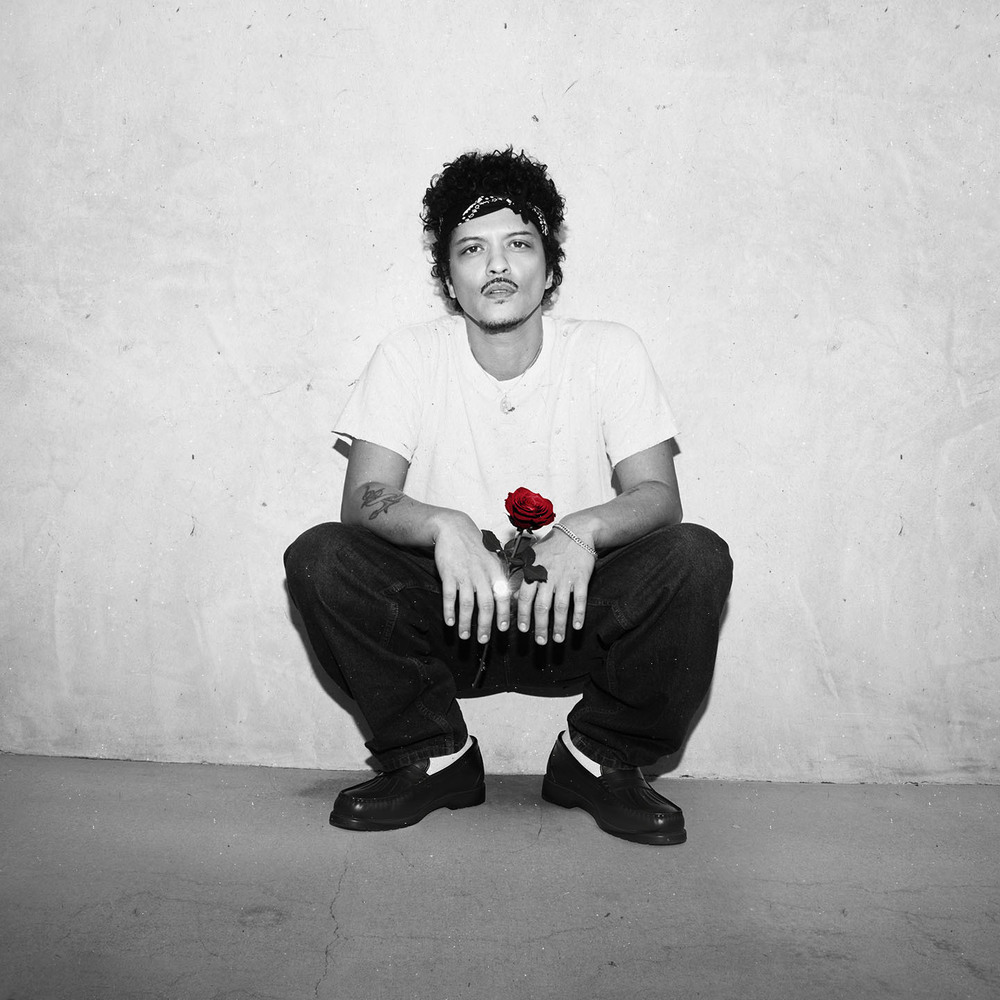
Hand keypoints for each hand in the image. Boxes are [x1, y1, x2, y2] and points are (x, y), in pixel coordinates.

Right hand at [432, 512, 510, 643]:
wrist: (454, 528)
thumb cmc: (475, 547)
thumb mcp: (493, 558)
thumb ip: (500, 578)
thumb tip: (509, 599)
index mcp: (495, 571)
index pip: (503, 596)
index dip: (503, 614)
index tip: (503, 629)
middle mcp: (481, 574)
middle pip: (485, 604)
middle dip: (485, 625)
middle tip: (483, 640)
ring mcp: (464, 574)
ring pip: (466, 604)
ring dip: (465, 622)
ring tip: (464, 636)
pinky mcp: (448, 573)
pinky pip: (449, 596)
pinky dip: (449, 610)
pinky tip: (449, 622)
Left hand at [516, 527, 595, 644]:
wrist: (576, 532)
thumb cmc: (551, 547)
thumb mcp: (532, 557)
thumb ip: (521, 575)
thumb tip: (511, 594)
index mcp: (534, 572)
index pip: (524, 598)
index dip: (523, 615)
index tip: (523, 630)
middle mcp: (548, 576)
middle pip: (542, 606)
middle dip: (540, 626)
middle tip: (540, 642)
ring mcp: (565, 578)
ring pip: (560, 606)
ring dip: (559, 625)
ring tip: (558, 639)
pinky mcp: (581, 577)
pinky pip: (579, 599)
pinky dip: (578, 613)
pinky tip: (577, 626)